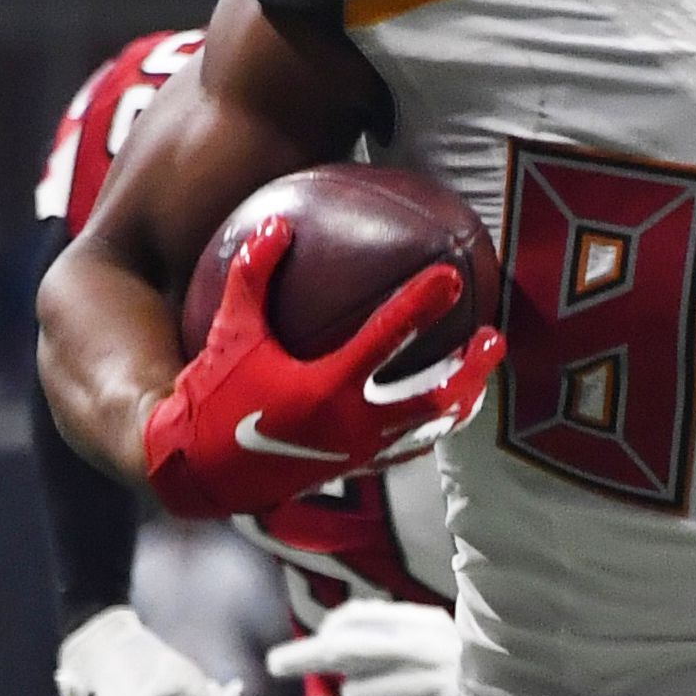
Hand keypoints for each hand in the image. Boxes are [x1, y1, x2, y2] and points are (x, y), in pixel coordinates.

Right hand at [142, 214, 503, 519]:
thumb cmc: (213, 397)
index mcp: (326, 387)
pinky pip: (407, 448)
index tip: (452, 276)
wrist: (201, 472)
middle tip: (493, 337)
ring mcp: (360, 452)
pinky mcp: (356, 468)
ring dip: (462, 400)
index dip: (422, 304)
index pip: (388, 339)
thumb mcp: (230, 331)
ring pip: (430, 429)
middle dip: (470, 369)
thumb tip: (278, 223)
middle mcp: (353, 424)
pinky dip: (430, 428)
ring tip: (481, 377)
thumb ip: (253, 273)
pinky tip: (441, 410)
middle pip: (434, 397)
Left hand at [267, 599, 470, 695]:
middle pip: (342, 648)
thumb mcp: (449, 634)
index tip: (315, 636)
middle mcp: (420, 649)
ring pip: (354, 687)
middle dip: (304, 656)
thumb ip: (406, 627)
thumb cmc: (489, 669)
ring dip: (347, 694)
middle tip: (276, 664)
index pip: (359, 617)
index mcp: (427, 622)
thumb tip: (349, 628)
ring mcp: (420, 686)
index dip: (329, 627)